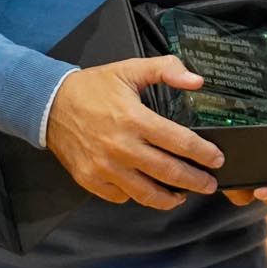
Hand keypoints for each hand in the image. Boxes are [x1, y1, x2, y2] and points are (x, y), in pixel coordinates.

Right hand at [45, 57, 223, 208]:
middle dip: (195, 181)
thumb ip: (166, 69)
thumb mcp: (130, 69)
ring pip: (146, 193)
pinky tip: (147, 189)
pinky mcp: (91, 180)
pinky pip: (122, 196)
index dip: (203, 153)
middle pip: (169, 172)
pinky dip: (137, 196)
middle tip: (210, 185)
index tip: (217, 159)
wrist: (49, 104)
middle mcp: (121, 147)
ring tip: (184, 196)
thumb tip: (197, 80)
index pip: (180, 142)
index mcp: (134, 119)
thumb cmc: (93, 88)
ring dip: (170, 198)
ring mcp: (104, 168)